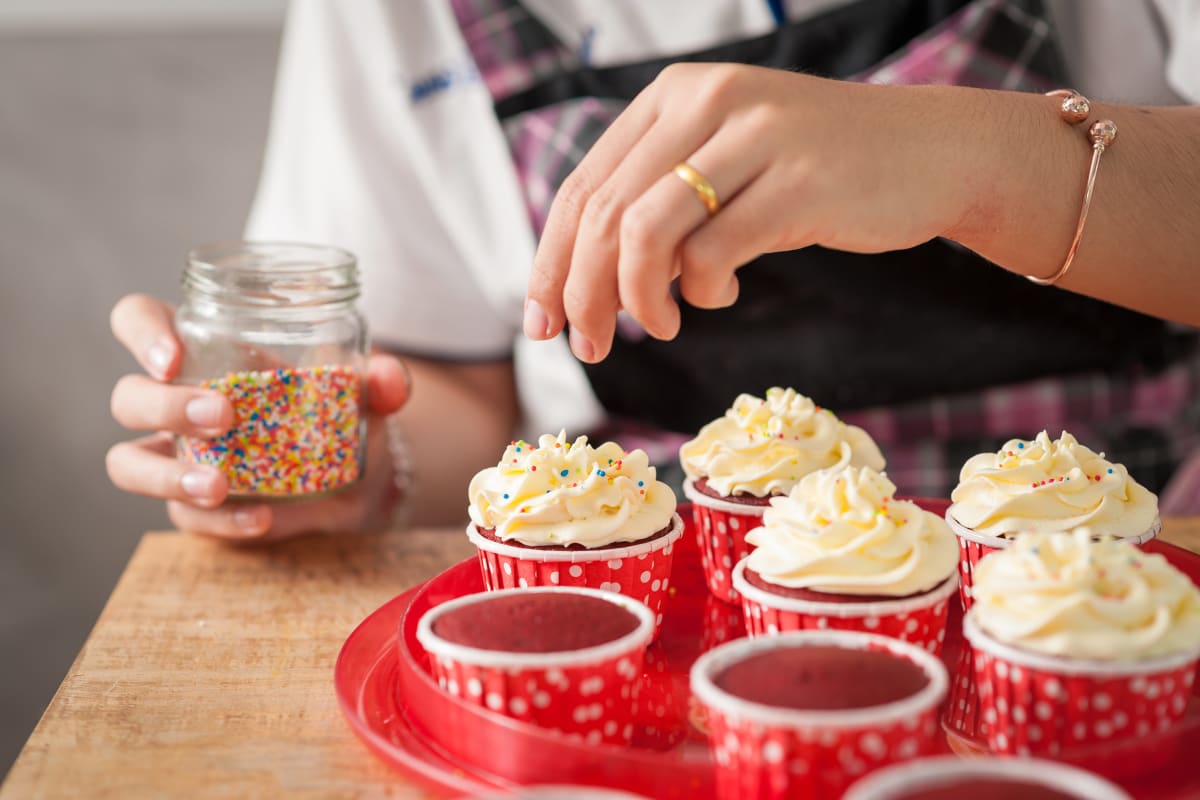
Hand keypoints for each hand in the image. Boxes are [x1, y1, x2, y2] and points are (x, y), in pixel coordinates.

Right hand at [106, 294, 410, 541]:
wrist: (358, 478)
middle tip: (221, 418)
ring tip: (220, 485)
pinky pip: (185, 517)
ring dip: (166, 476)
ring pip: (127, 464)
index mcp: (206, 349)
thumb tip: (389, 378)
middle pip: (127, 396)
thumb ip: (380, 382)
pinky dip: (222, 522)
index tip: (173, 357)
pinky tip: (263, 519)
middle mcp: (177, 400)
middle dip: (164, 407)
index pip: (139, 320)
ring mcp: (178, 457)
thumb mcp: (365, 393)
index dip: (142, 333)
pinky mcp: (194, 506)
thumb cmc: (340, 412)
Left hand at [524, 63, 978, 360]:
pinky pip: (713, 251)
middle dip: (582, 294)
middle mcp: (706, 102)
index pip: (583, 187)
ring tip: (660, 326)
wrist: (931, 153)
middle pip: (604, 214)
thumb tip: (587, 282)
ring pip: (645, 232)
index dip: (550, 262)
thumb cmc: (816, 174)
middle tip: (587, 346)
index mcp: (674, 96)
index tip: (541, 323)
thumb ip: (659, 207)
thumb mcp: (725, 169)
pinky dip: (702, 290)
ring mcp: (753, 137)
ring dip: (636, 299)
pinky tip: (720, 295)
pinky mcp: (798, 181)